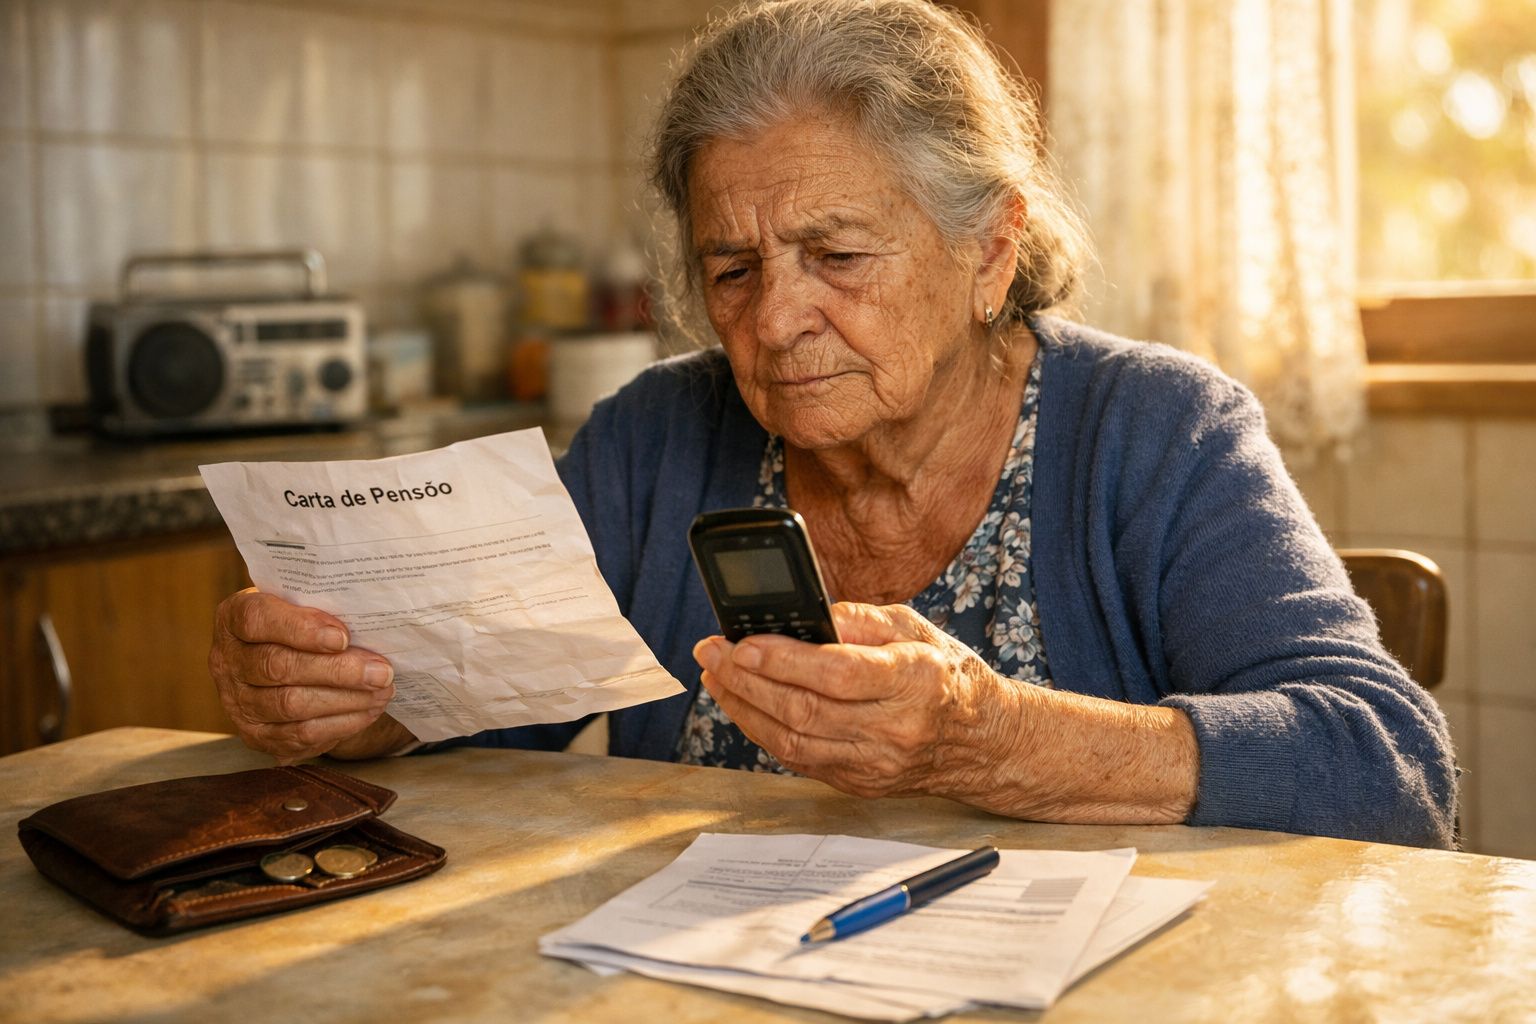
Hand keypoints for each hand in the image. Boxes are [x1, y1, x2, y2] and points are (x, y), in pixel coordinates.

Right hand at [208, 588, 413, 762]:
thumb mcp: (305, 604)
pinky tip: (368, 711)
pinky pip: (300, 734)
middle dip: (337, 670)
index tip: (343, 636)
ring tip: (382, 690)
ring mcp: (237, 702)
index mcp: (234, 617)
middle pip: (279, 666)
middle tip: (381, 671)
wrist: (290, 662)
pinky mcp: (257, 735)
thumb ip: (324, 605)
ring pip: (291, 704)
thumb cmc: (303, 625)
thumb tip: (368, 618)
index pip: (257, 619)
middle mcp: (226, 661)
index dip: (300, 628)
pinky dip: (340, 723)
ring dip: (345, 699)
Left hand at [692, 602, 1007, 798]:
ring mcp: (877, 764)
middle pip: (805, 710)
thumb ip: (858, 619)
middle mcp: (896, 728)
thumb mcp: (913, 627)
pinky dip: (764, 732)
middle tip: (713, 653)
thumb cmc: (945, 674)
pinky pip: (799, 760)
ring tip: (718, 677)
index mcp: (915, 679)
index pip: (839, 673)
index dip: (783, 659)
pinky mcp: (861, 784)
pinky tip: (745, 705)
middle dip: (747, 680)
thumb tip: (803, 615)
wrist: (983, 740)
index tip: (742, 642)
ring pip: (793, 742)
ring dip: (745, 708)